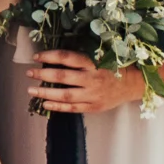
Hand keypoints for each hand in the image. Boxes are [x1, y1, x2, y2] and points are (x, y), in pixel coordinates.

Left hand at [27, 48, 143, 114]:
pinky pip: (72, 108)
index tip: (36, 56)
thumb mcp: (101, 57)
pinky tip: (44, 104)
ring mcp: (93, 94)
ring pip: (65, 95)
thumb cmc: (114, 67)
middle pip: (63, 77)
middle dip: (43, 74)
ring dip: (45, 93)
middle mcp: (93, 79)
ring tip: (31, 90)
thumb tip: (55, 55)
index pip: (68, 58)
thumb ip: (81, 58)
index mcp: (94, 63)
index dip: (50, 56)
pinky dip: (57, 106)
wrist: (134, 84)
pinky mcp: (94, 106)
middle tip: (29, 73)